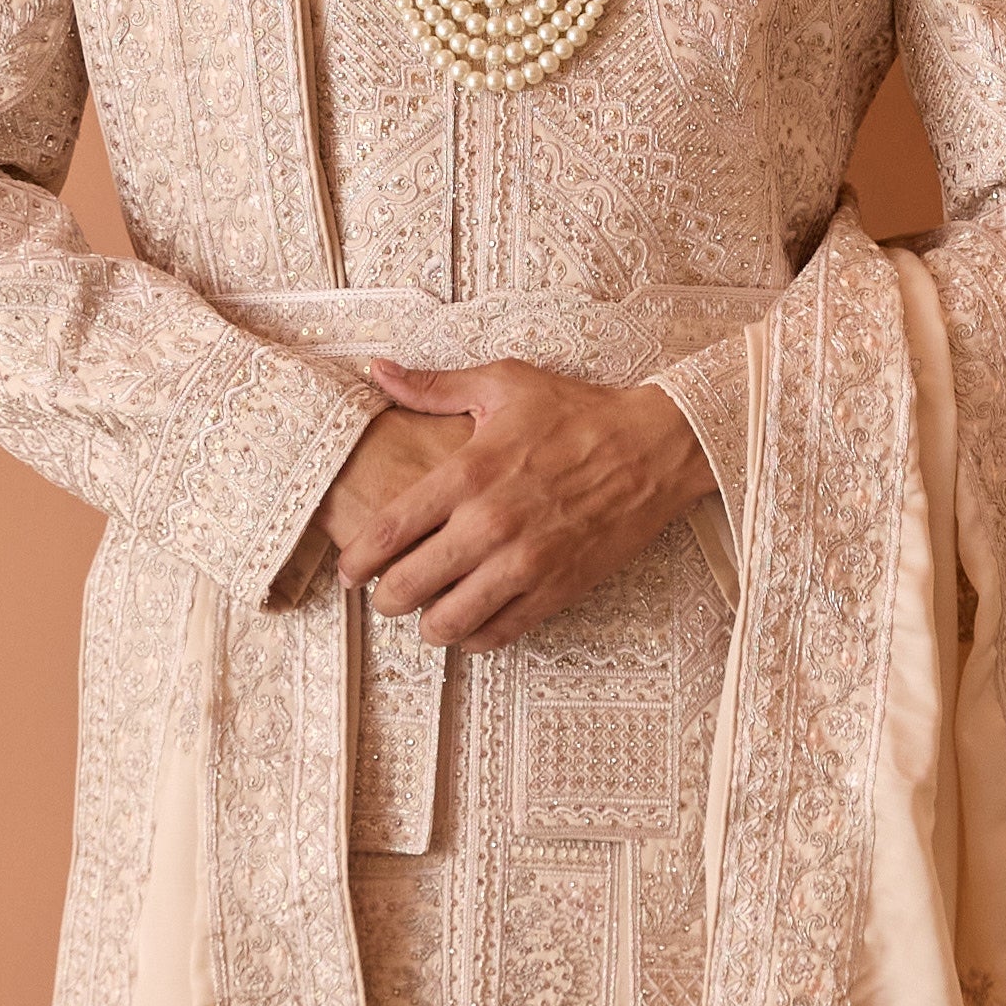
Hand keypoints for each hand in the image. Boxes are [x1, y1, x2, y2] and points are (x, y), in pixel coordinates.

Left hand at [325, 359, 708, 652]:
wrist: (654, 446)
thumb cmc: (578, 413)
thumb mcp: (503, 384)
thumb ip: (432, 386)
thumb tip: (378, 370)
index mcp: (468, 473)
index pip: (389, 531)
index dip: (358, 559)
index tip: (350, 569)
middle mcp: (490, 524)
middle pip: (407, 587)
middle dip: (386, 598)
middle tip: (386, 593)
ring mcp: (524, 563)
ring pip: (448, 624)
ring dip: (428, 624)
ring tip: (428, 611)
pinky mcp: (556, 590)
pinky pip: (497, 635)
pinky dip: (474, 636)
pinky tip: (470, 620)